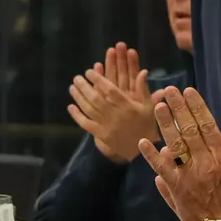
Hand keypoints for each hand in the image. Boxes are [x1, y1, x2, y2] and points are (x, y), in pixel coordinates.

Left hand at [66, 43, 152, 162]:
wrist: (143, 150)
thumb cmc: (146, 124)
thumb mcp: (149, 106)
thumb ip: (143, 88)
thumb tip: (143, 71)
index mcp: (128, 106)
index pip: (110, 90)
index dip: (98, 79)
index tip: (89, 71)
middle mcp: (116, 115)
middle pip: (96, 99)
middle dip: (84, 87)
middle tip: (77, 78)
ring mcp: (107, 126)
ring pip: (89, 109)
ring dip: (79, 98)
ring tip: (72, 87)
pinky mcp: (101, 135)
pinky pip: (86, 124)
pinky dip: (77, 116)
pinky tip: (71, 107)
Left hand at [137, 87, 220, 220]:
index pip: (207, 126)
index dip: (197, 107)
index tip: (189, 92)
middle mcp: (203, 164)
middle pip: (188, 131)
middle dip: (178, 108)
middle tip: (169, 91)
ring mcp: (186, 177)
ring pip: (173, 145)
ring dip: (165, 125)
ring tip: (158, 107)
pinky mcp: (175, 189)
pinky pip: (161, 170)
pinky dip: (151, 157)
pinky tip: (143, 142)